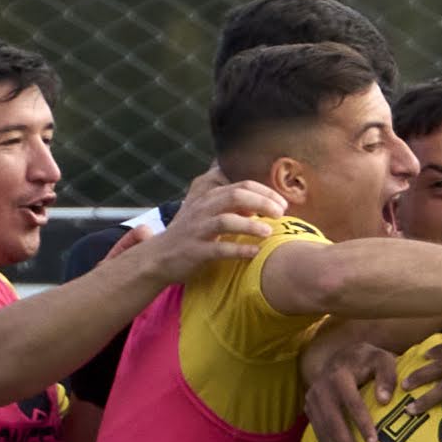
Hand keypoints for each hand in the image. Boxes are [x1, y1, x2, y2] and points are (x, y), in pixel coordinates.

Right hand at [143, 175, 287, 280]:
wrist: (158, 256)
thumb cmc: (189, 233)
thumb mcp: (206, 211)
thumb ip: (229, 202)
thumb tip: (259, 200)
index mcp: (209, 197)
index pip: (241, 185)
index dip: (265, 192)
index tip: (283, 203)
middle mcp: (203, 209)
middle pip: (235, 196)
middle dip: (262, 202)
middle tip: (281, 213)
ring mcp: (197, 230)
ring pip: (225, 220)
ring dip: (250, 225)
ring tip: (269, 232)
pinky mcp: (195, 251)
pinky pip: (218, 249)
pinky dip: (238, 250)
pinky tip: (254, 252)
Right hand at [301, 322, 404, 441]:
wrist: (342, 356)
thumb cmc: (368, 360)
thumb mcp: (382, 359)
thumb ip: (387, 375)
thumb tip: (384, 400)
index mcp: (339, 375)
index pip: (352, 402)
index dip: (362, 423)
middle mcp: (321, 387)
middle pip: (333, 420)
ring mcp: (312, 398)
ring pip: (323, 429)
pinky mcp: (309, 408)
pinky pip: (317, 431)